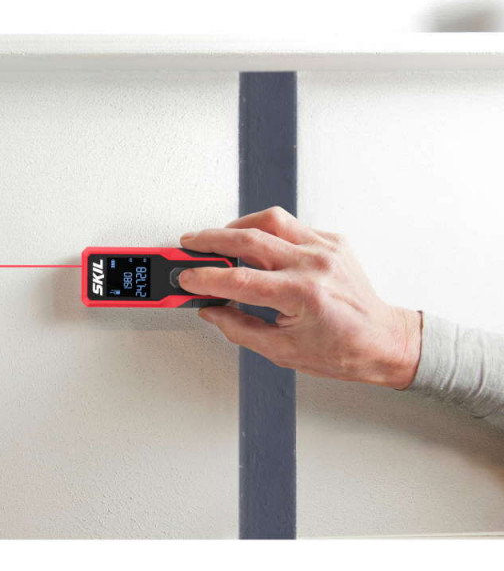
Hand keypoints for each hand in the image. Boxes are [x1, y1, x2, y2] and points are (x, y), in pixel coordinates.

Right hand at [178, 207, 421, 388]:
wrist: (384, 341)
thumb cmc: (343, 351)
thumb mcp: (282, 351)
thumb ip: (239, 328)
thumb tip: (211, 310)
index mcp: (301, 295)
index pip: (238, 279)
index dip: (204, 277)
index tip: (185, 278)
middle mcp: (314, 265)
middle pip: (249, 238)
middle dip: (210, 239)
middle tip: (190, 243)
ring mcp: (325, 248)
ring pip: (271, 219)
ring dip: (238, 225)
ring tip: (220, 238)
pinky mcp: (332, 241)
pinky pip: (292, 225)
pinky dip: (268, 231)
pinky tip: (257, 245)